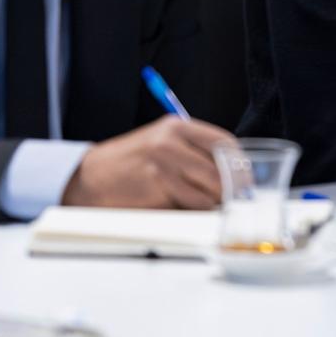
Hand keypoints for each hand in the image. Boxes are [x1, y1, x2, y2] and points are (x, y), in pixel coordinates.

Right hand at [62, 116, 235, 209]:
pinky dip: (196, 210)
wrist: (89, 177)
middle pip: (219, 168)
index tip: (246, 178)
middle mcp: (170, 141)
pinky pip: (190, 204)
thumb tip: (233, 172)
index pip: (223, 142)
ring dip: (213, 202)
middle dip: (230, 188)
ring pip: (207, 190)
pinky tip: (191, 209)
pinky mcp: (154, 188)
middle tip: (235, 199)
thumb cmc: (131, 163)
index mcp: (177, 126)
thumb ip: (193, 151)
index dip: (239, 163)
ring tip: (210, 204)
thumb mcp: (162, 143)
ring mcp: (162, 164)